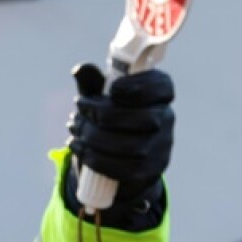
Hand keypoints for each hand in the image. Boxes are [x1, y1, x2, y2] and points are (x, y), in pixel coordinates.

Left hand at [67, 63, 174, 201]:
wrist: (114, 159)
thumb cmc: (108, 118)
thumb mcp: (99, 98)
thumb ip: (92, 83)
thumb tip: (79, 70)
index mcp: (159, 96)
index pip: (162, 87)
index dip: (139, 87)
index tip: (112, 89)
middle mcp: (166, 120)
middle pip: (145, 118)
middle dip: (104, 113)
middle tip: (79, 107)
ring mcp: (160, 149)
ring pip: (131, 146)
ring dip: (94, 136)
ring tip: (75, 127)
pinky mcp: (147, 172)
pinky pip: (122, 168)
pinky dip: (93, 157)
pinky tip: (76, 145)